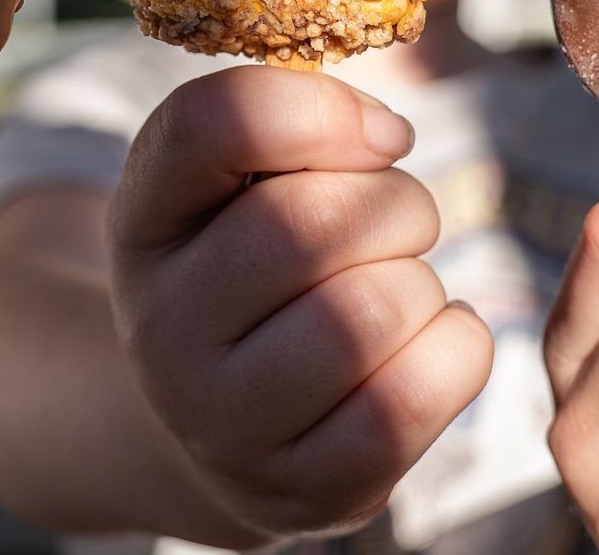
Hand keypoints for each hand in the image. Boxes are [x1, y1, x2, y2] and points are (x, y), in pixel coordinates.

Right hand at [107, 67, 491, 537]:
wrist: (216, 430)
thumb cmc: (248, 273)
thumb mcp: (229, 185)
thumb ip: (289, 122)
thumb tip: (386, 133)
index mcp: (142, 222)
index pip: (211, 124)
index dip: (318, 109)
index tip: (382, 135)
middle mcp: (162, 328)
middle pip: (313, 221)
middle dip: (396, 204)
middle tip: (397, 221)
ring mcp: (226, 423)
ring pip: (376, 308)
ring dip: (421, 282)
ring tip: (396, 292)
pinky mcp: (306, 490)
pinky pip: (419, 391)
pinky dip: (456, 347)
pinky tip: (422, 343)